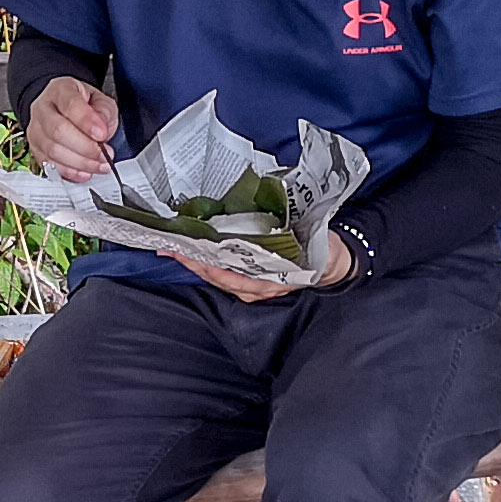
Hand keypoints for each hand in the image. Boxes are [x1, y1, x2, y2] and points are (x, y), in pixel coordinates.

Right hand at [26, 75, 118, 182]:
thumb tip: (102, 129)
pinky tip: (84, 173)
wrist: (63, 111)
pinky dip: (69, 172)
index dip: (87, 121)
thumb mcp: (100, 100)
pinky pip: (49, 165)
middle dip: (85, 147)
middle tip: (105, 154)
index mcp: (59, 90)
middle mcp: (42, 109)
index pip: (70, 104)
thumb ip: (104, 111)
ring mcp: (36, 131)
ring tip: (100, 165)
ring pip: (53, 151)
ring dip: (80, 162)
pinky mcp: (36, 150)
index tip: (103, 134)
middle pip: (58, 130)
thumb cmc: (83, 105)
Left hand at [178, 231, 352, 301]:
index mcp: (270, 280)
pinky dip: (206, 263)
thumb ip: (294, 236)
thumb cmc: (321, 251)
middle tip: (168, 245)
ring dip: (194, 262)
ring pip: (216, 276)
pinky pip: (223, 273)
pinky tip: (193, 252)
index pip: (231, 274)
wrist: (333, 263)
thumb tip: (277, 214)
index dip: (208, 264)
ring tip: (173, 247)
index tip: (188, 250)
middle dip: (191, 262)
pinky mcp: (248, 279)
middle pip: (217, 276)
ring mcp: (251, 285)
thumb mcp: (313, 242)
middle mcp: (256, 287)